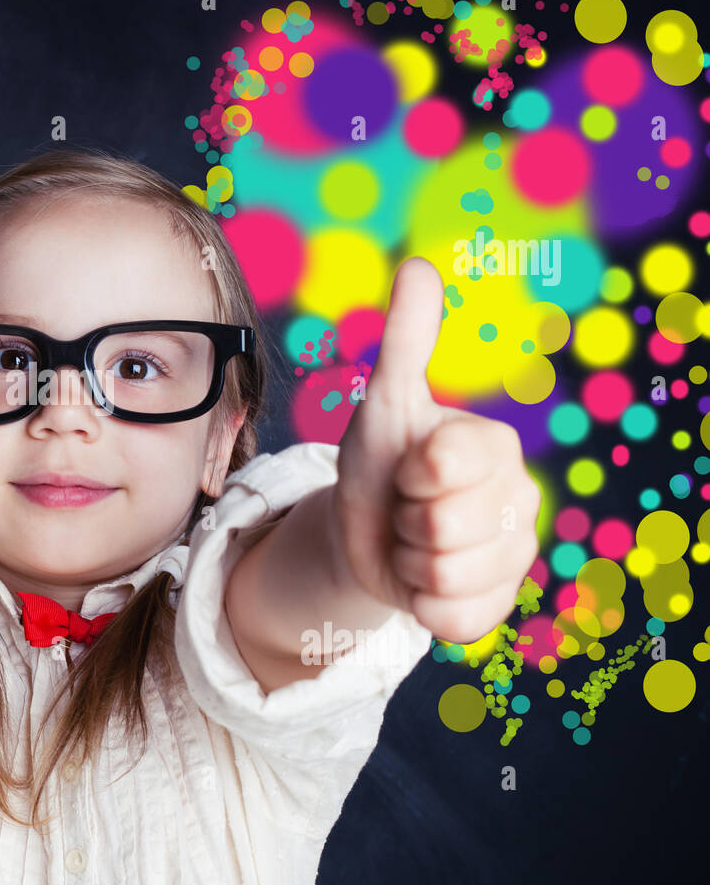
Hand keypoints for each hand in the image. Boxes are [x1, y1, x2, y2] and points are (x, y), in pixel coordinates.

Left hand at [329, 257, 541, 644]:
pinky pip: (454, 620)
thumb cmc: (377, 461)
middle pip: (441, 528)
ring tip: (410, 542)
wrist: (363, 531)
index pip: (442, 469)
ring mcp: (513, 557)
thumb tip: (420, 265)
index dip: (405, 473)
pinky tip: (422, 580)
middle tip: (404, 508)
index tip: (407, 468)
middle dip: (401, 521)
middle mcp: (520, 500)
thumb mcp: (384, 401)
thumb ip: (406, 339)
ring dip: (407, 562)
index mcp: (496, 447)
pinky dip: (421, 604)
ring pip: (444, 575)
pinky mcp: (496, 606)